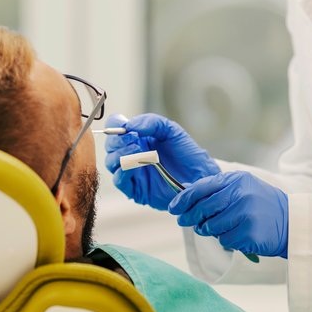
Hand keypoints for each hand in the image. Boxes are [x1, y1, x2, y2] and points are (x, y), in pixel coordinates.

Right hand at [104, 113, 219, 210]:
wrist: (200, 177)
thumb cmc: (187, 154)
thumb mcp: (171, 130)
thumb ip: (152, 122)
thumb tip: (130, 124)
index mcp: (137, 137)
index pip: (115, 127)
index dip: (115, 125)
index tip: (122, 125)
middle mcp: (132, 154)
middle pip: (111, 146)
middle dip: (118, 141)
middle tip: (133, 139)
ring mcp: (132, 172)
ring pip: (111, 163)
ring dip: (120, 155)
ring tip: (137, 151)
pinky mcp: (135, 189)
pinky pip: (119, 181)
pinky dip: (122, 172)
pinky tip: (134, 165)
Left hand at [168, 171, 289, 258]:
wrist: (290, 222)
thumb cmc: (261, 205)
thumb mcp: (242, 188)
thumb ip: (216, 189)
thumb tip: (185, 194)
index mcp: (236, 180)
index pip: (201, 188)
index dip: (183, 199)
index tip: (174, 208)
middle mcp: (240, 194)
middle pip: (202, 209)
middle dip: (190, 218)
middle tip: (186, 222)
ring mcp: (244, 214)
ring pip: (210, 227)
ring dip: (210, 230)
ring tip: (222, 227)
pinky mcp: (248, 233)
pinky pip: (224, 240)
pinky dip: (227, 240)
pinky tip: (238, 235)